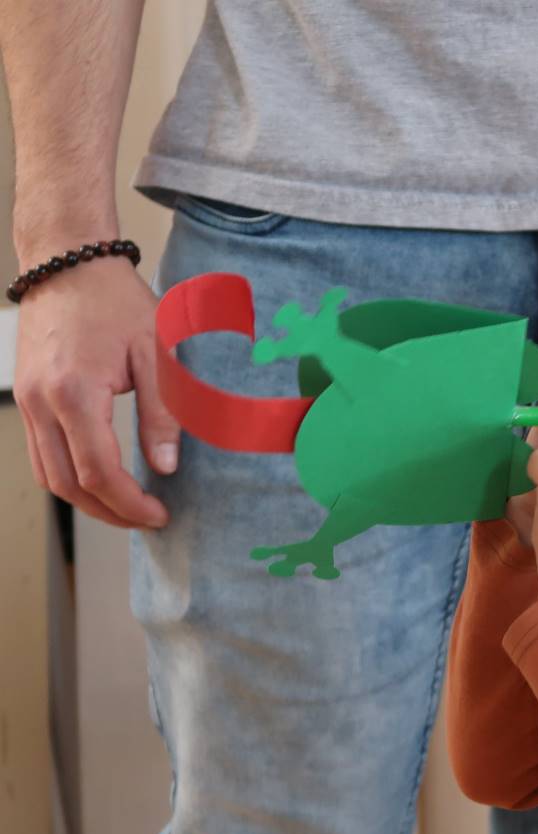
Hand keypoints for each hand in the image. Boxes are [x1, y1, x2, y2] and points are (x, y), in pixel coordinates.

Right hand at [13, 257, 176, 527]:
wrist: (68, 263)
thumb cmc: (117, 301)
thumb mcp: (157, 354)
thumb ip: (163, 414)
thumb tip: (164, 467)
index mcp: (75, 392)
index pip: (98, 471)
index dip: (130, 503)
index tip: (159, 514)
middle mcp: (41, 402)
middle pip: (68, 484)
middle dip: (110, 512)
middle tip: (148, 519)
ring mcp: (27, 401)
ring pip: (48, 476)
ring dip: (86, 501)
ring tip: (127, 508)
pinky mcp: (26, 397)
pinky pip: (40, 455)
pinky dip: (68, 477)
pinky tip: (100, 482)